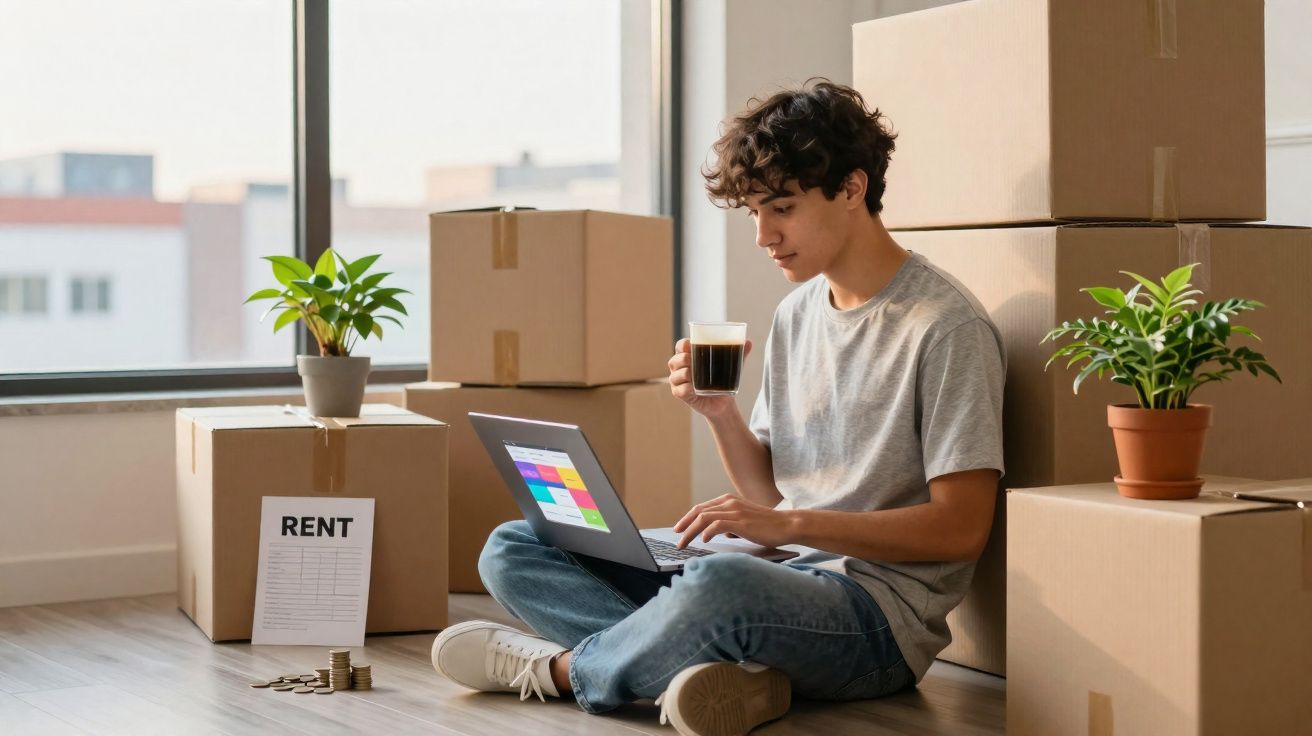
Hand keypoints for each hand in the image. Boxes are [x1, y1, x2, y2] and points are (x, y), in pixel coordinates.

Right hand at [667, 338, 752, 418]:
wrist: (724, 403)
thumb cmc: (724, 381)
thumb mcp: (733, 366)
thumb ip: (739, 354)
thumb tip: (749, 342)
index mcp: (689, 356)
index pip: (681, 346)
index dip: (683, 344)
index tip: (691, 345)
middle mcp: (680, 368)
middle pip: (674, 360)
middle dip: (683, 359)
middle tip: (694, 361)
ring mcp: (678, 382)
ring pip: (675, 375)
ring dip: (685, 374)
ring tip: (695, 376)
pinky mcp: (680, 394)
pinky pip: (680, 390)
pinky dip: (687, 388)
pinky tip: (694, 388)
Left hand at [673, 493, 795, 549]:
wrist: (787, 525)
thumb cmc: (768, 526)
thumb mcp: (744, 521)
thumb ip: (730, 523)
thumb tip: (717, 532)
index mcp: (729, 500)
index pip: (702, 507)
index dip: (688, 518)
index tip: (679, 528)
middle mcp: (730, 503)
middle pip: (699, 511)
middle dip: (684, 524)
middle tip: (676, 536)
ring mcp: (735, 511)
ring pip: (704, 518)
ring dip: (691, 531)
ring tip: (684, 543)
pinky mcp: (741, 522)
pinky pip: (717, 525)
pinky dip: (707, 532)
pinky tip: (703, 540)